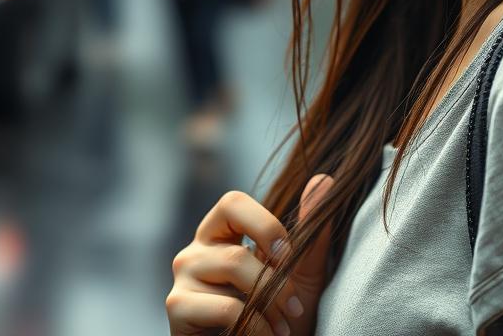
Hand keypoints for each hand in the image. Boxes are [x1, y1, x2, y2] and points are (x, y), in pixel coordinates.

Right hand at [166, 174, 334, 335]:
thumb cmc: (277, 313)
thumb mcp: (301, 272)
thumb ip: (311, 232)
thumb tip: (325, 180)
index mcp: (220, 233)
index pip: (232, 202)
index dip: (264, 225)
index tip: (288, 257)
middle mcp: (195, 249)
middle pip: (236, 249)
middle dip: (273, 281)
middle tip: (294, 306)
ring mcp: (183, 277)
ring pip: (232, 271)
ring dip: (268, 304)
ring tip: (284, 327)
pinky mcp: (177, 307)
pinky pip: (224, 308)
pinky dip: (255, 326)